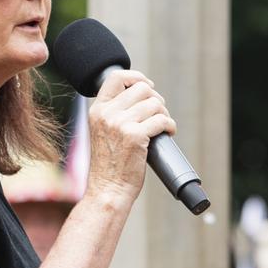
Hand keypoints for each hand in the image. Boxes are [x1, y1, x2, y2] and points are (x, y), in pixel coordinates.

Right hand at [85, 70, 176, 204]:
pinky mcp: (135, 136)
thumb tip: (142, 95)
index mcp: (97, 111)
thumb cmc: (109, 165)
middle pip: (142, 88)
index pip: (116, 77)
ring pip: (155, 103)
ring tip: (162, 126)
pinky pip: (162, 120)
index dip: (136, 77)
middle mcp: (107, 114)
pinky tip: (168, 133)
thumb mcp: (103, 132)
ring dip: (164, 113)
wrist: (108, 190)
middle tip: (158, 114)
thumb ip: (114, 113)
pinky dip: (170, 125)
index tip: (148, 86)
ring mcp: (120, 124)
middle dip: (156, 99)